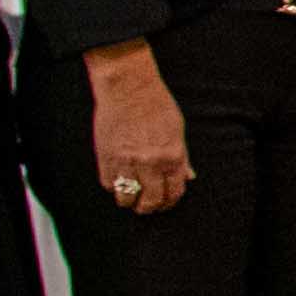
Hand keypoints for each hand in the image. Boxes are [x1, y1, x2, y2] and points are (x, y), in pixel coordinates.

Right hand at [84, 41, 191, 216]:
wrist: (129, 88)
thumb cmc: (156, 105)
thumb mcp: (178, 130)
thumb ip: (182, 157)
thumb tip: (188, 177)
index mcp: (173, 157)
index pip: (174, 193)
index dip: (168, 203)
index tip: (163, 203)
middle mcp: (151, 163)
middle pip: (150, 201)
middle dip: (148, 207)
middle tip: (145, 206)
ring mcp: (127, 161)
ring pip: (126, 197)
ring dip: (128, 201)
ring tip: (129, 197)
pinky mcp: (106, 156)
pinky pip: (108, 183)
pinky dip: (112, 186)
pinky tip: (116, 180)